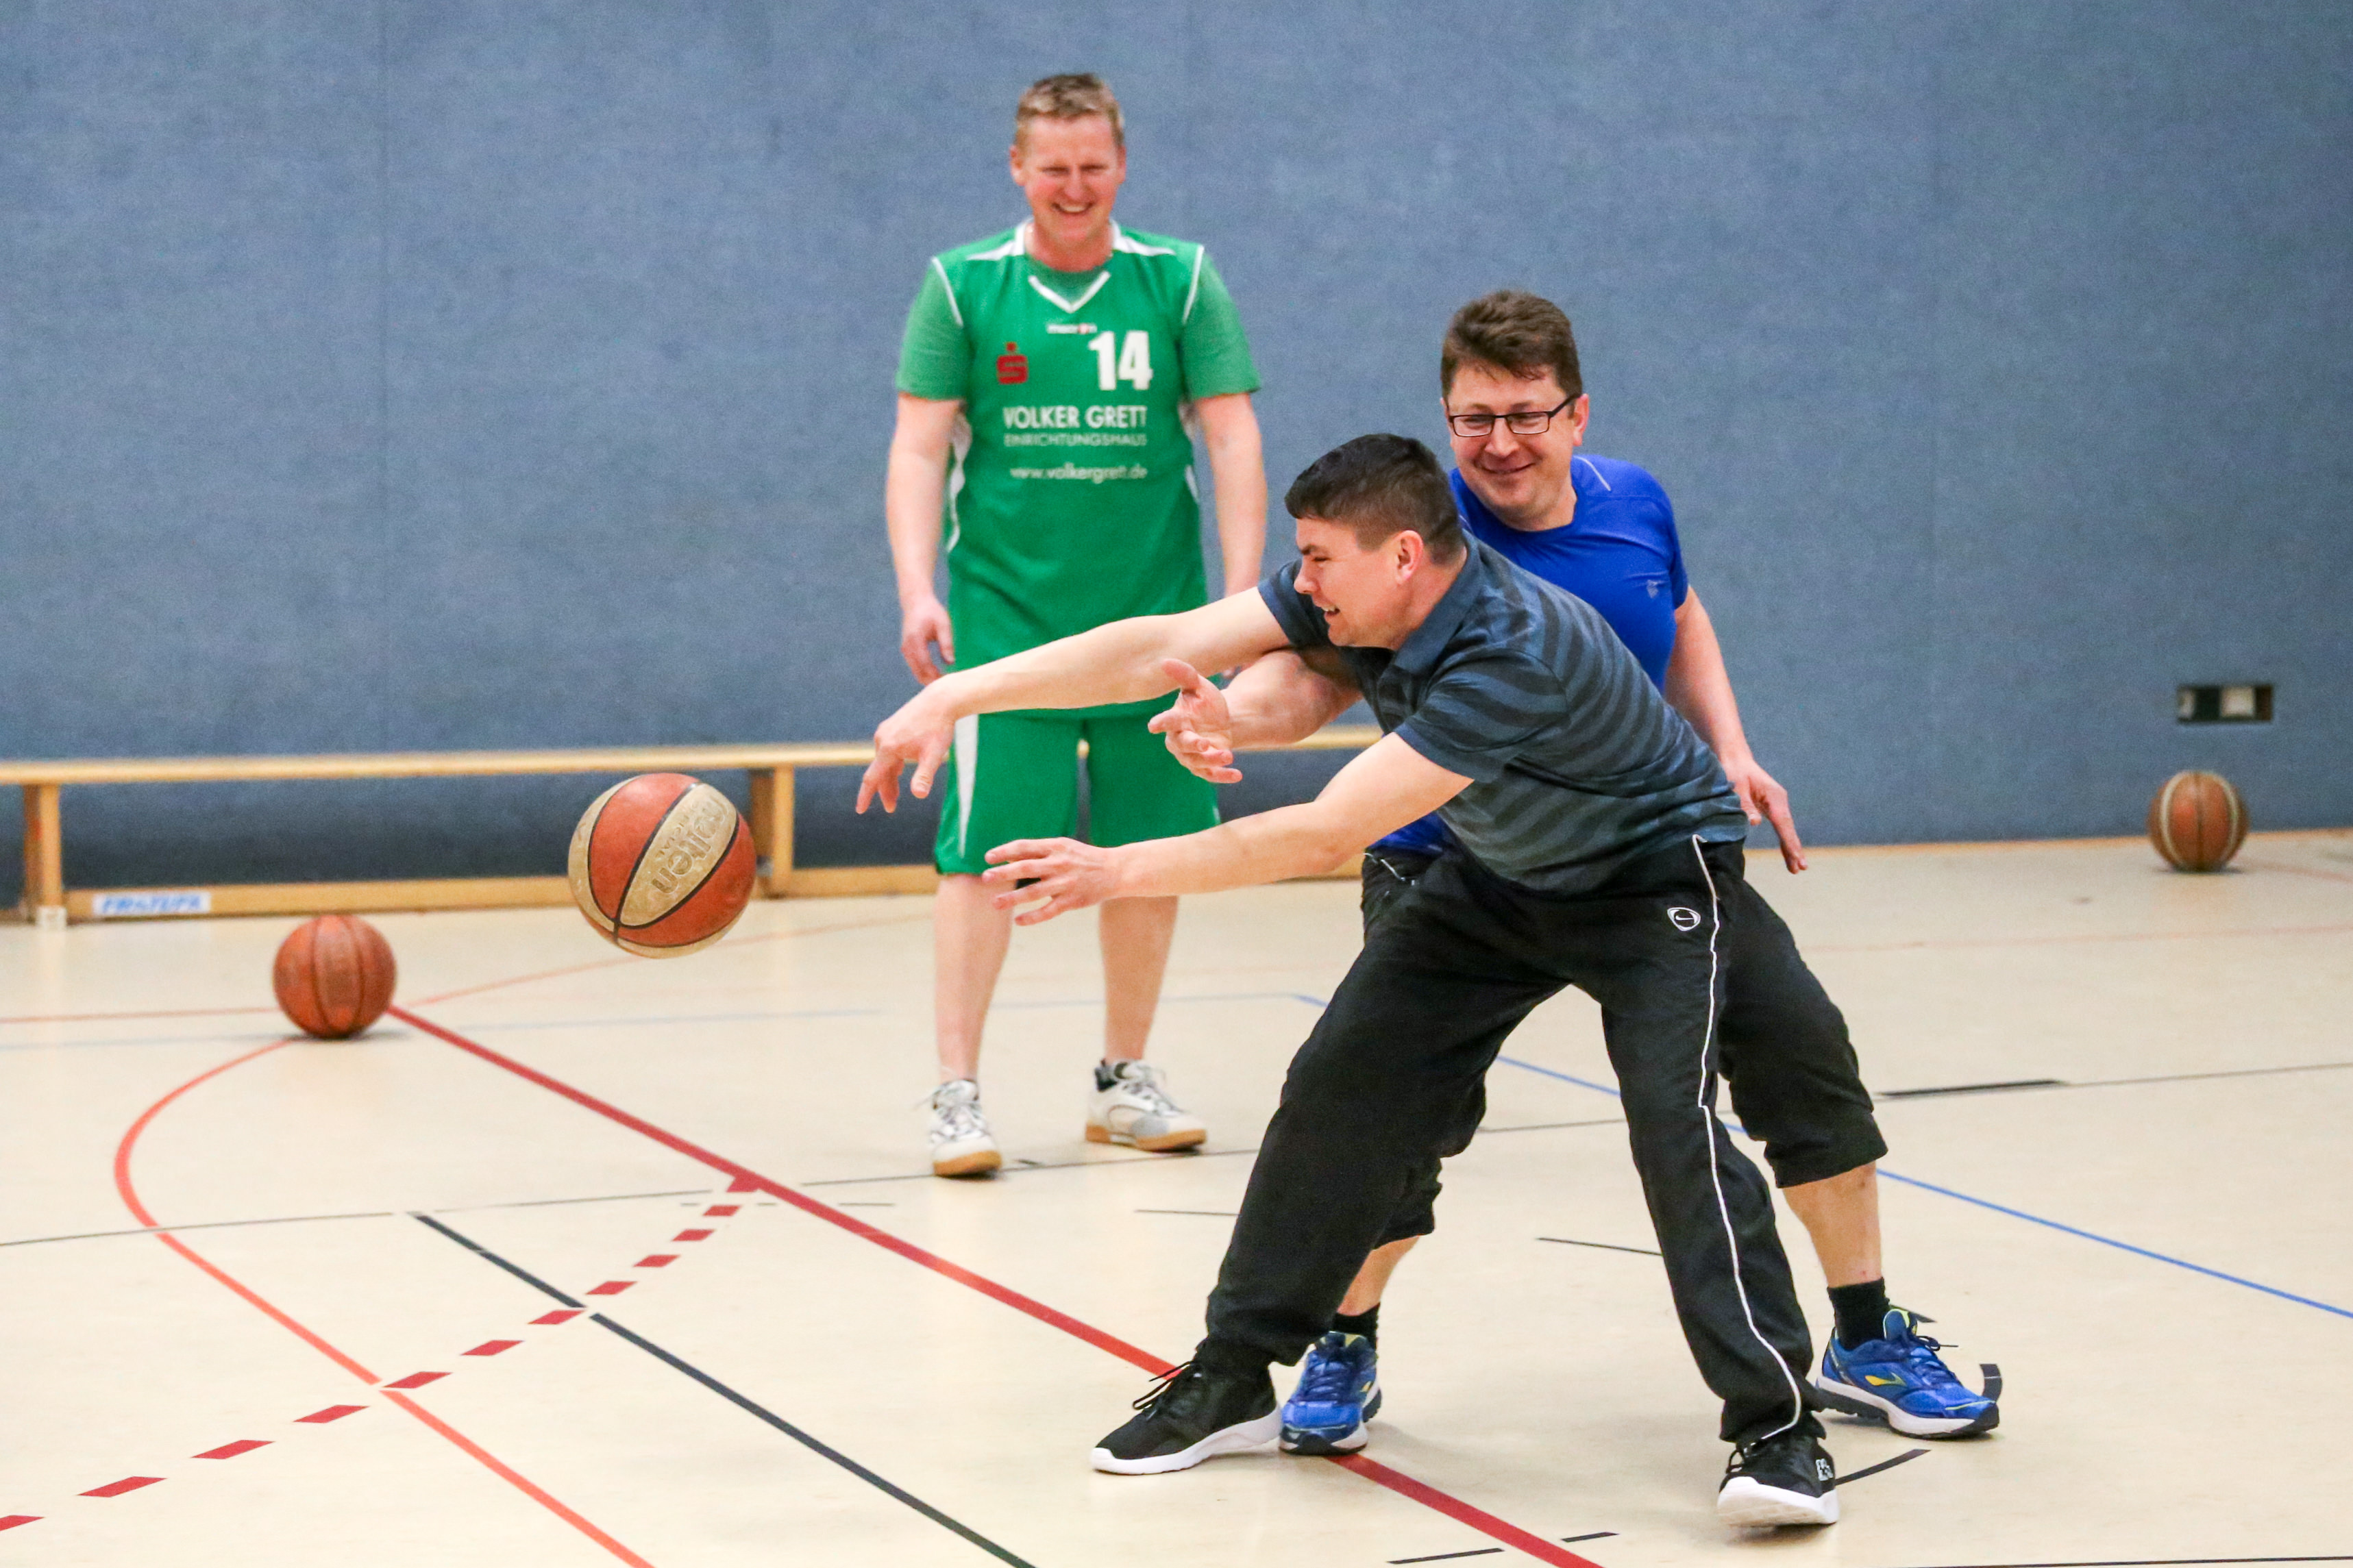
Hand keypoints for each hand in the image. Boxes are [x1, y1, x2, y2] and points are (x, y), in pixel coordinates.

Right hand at [857, 691, 955, 814]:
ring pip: (883, 761)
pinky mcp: (891, 726)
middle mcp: (882, 739)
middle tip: (891, 808)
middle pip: (879, 772)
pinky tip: (898, 771)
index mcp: (888, 748)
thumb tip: (919, 795)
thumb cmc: (939, 728)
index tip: (860, 810)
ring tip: (895, 796)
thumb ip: (924, 776)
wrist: (941, 700)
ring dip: (889, 779)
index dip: (866, 796)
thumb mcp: (934, 755)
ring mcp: (885, 731)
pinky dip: (892, 765)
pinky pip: (887, 751)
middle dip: (884, 791)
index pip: (872, 778)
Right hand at [899, 595, 954, 684]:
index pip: (925, 664)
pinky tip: (935, 675)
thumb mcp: (943, 625)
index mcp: (916, 639)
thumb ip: (946, 643)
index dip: (935, 675)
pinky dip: (923, 672)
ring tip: (942, 683)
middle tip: (946, 687)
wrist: (916, 602)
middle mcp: (907, 646)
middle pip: (918, 670)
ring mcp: (905, 649)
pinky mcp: (906, 649)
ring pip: (915, 670)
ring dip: (927, 678)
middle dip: (931, 680)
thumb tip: (951, 662)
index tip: (947, 681)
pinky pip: (914, 666)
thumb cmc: (932, 612)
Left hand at [980, 837, 1119, 924]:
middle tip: (985, 877)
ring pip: (1035, 892)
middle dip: (1004, 873)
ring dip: (1013, 898)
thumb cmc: (1084, 858)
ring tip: (995, 903)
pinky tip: (1018, 921)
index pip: (1025, 847)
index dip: (1005, 851)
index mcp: (1056, 847)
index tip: (988, 858)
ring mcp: (1066, 883)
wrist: (1116, 870)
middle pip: (1026, 868)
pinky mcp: (1073, 901)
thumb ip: (1039, 852)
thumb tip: (1009, 856)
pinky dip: (1033, 917)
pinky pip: (1049, 911)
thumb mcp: (1063, 847)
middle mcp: (1060, 864)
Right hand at [1145, 658, 1242, 783]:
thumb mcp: (1199, 685)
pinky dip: (1223, 776)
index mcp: (1177, 719)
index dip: (1160, 723)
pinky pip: (1211, 775)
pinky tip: (1238, 775)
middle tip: (1204, 744)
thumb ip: (1185, 674)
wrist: (1220, 720)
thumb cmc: (1204, 702)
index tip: (1153, 726)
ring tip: (1228, 754)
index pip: (1166, 721)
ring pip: (1197, 762)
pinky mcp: (1204, 766)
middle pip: (1181, 745)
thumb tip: (1164, 661)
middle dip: (1192, 745)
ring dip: (1211, 760)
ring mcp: (1191, 755)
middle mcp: (1179, 739)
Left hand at [1721, 754, 1806, 872]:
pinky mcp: (1770, 808)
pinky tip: (1788, 855)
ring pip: (1786, 829)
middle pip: (1788, 828)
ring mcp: (1776, 805)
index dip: (1788, 840)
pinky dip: (1784, 841)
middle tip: (1801, 868)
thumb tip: (1755, 822)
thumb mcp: (1736, 786)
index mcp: (1774, 796)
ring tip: (1796, 869)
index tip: (1795, 856)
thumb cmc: (1734, 770)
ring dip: (1791, 848)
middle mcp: (1778, 801)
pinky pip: (1780, 827)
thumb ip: (1745, 804)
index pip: (1783, 822)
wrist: (1735, 759)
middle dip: (1794, 848)